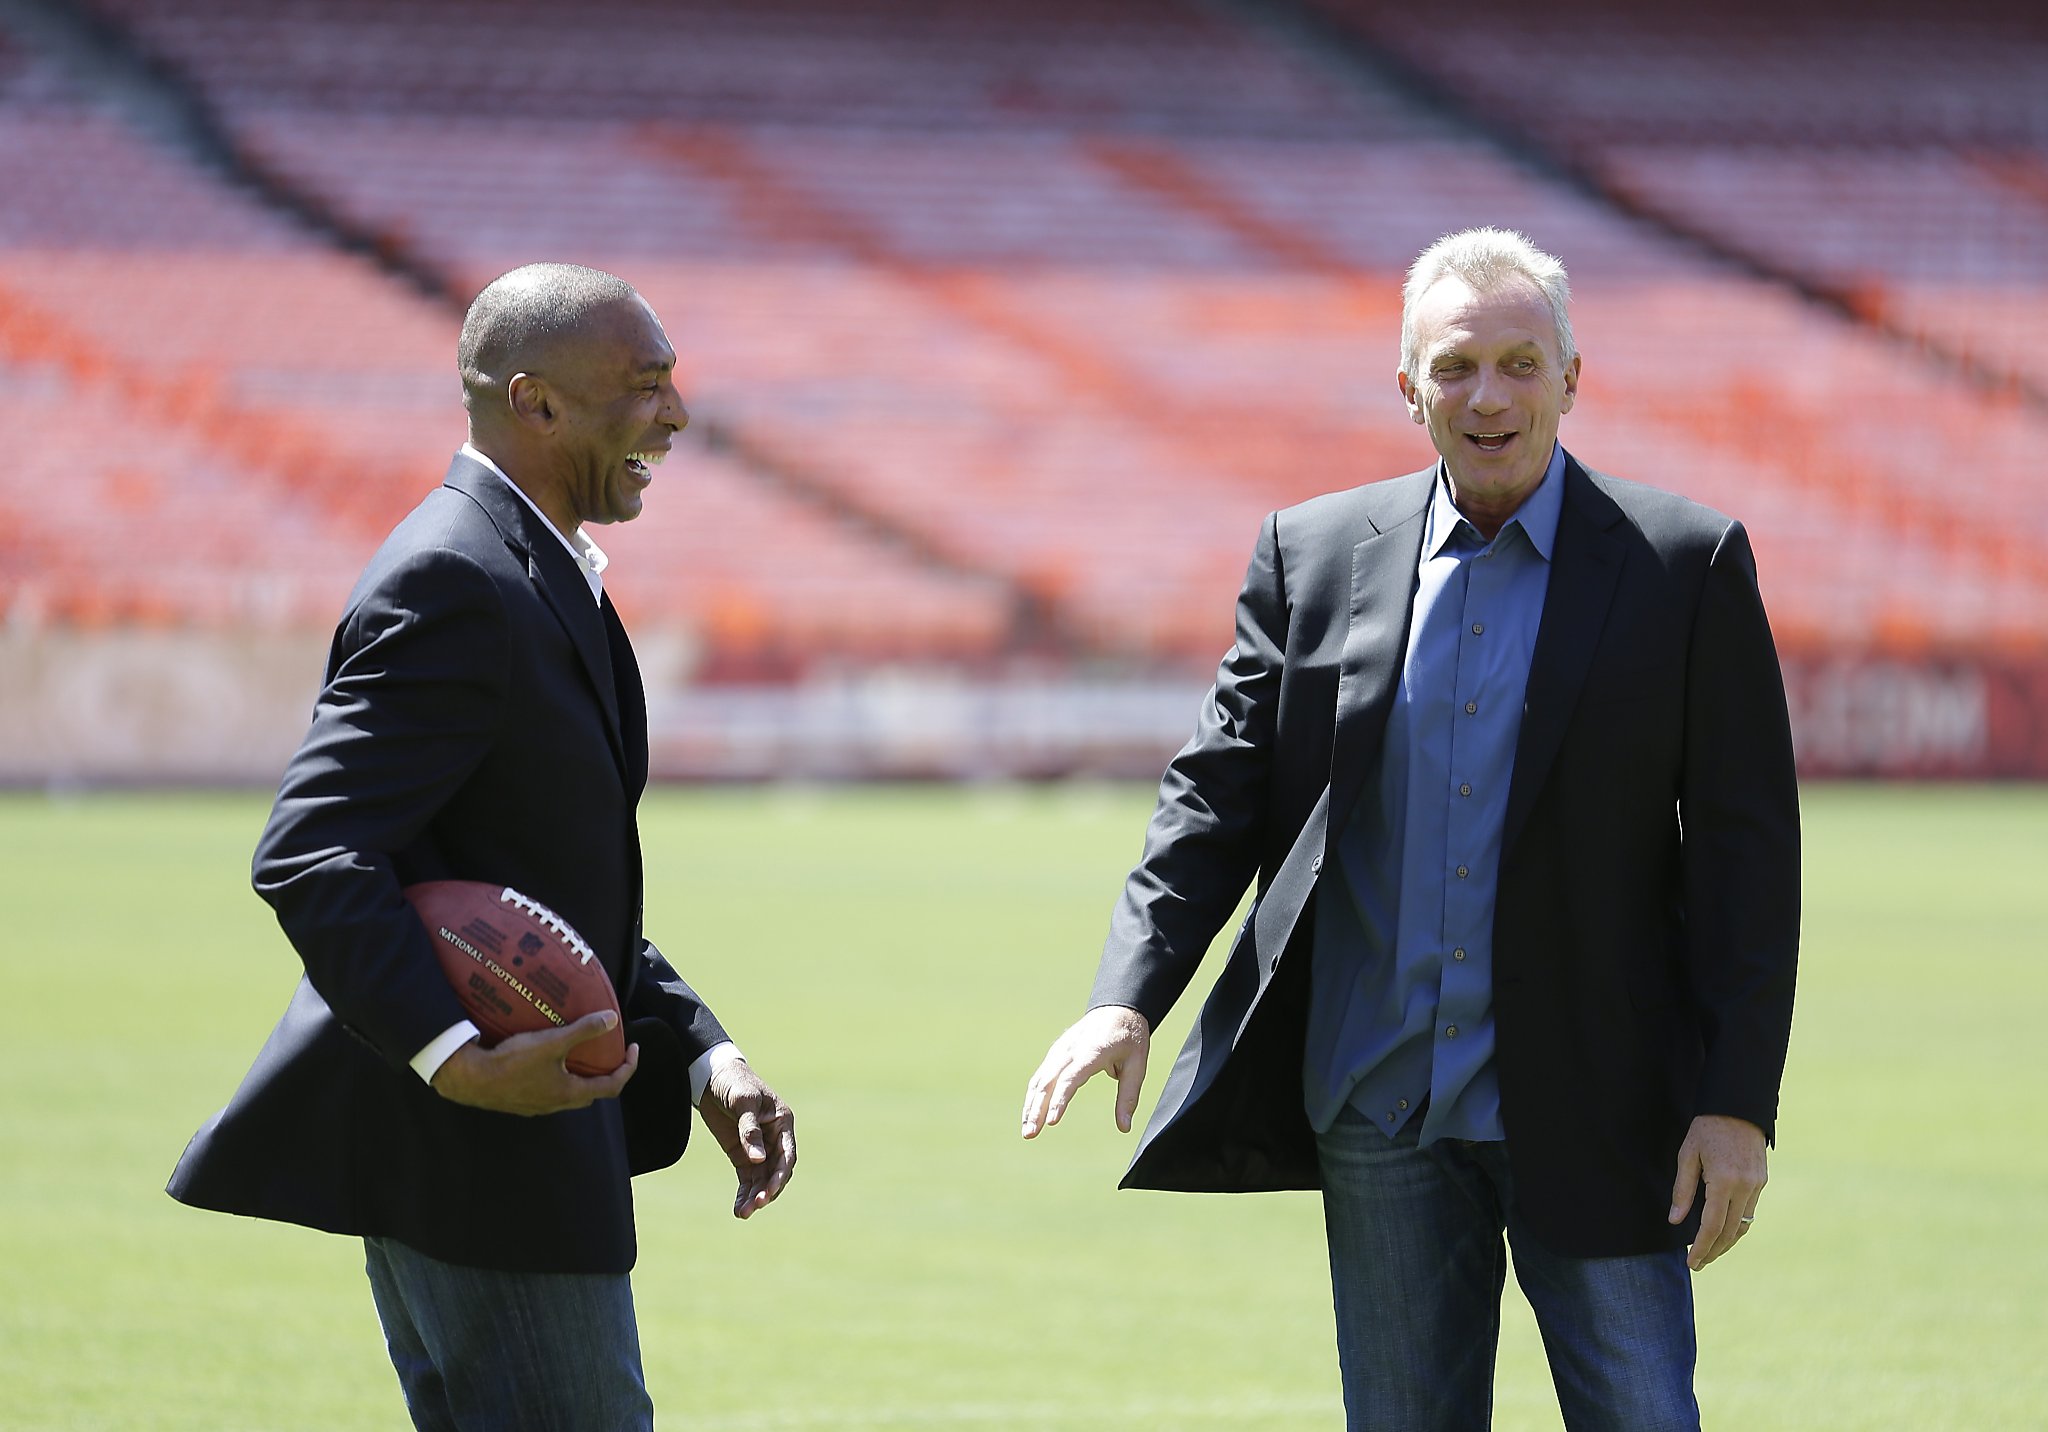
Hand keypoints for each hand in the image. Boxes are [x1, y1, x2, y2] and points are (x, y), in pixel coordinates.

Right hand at [429, 1011, 636, 1115]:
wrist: (472, 1080)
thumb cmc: (514, 1062)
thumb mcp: (553, 1042)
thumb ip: (584, 1031)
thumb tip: (612, 1019)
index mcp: (571, 1092)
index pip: (612, 1086)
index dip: (628, 1068)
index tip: (633, 1049)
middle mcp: (557, 1104)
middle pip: (592, 1092)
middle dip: (605, 1073)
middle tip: (608, 1053)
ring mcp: (538, 1106)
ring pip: (569, 1093)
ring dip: (580, 1076)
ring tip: (579, 1054)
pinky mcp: (522, 1102)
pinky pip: (549, 1091)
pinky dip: (559, 1078)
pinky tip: (548, 1062)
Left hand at [699, 1062, 796, 1218]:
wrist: (712, 1077)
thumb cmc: (734, 1083)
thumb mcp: (742, 1102)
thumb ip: (749, 1130)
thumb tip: (758, 1160)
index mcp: (782, 1122)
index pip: (787, 1154)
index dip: (780, 1175)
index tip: (769, 1192)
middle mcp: (775, 1138)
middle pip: (776, 1171)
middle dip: (767, 1190)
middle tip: (755, 1206)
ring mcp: (759, 1148)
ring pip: (762, 1179)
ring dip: (755, 1196)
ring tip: (742, 1213)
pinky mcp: (743, 1155)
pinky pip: (748, 1179)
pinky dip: (744, 1193)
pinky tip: (738, 1209)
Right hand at [1020, 1005, 1150, 1137]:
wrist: (1119, 1008)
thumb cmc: (1130, 1038)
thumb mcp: (1137, 1066)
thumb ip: (1128, 1097)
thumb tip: (1124, 1128)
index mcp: (1093, 1051)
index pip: (1070, 1078)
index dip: (1059, 1100)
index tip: (1052, 1121)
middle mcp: (1071, 1050)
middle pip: (1048, 1081)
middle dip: (1036, 1109)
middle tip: (1030, 1134)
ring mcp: (1061, 1050)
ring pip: (1039, 1079)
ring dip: (1030, 1105)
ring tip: (1027, 1131)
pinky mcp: (1056, 1052)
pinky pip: (1041, 1075)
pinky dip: (1033, 1095)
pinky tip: (1030, 1113)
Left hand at [1668, 1113, 1767, 1269]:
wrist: (1737, 1107)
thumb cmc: (1707, 1129)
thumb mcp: (1687, 1155)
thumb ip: (1683, 1189)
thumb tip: (1676, 1220)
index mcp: (1723, 1181)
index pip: (1712, 1226)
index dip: (1702, 1248)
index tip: (1692, 1262)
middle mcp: (1744, 1187)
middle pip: (1730, 1232)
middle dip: (1714, 1251)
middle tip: (1698, 1263)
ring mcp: (1757, 1185)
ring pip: (1743, 1225)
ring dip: (1727, 1242)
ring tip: (1710, 1252)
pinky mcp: (1761, 1182)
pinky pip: (1749, 1212)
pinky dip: (1737, 1226)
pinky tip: (1724, 1231)